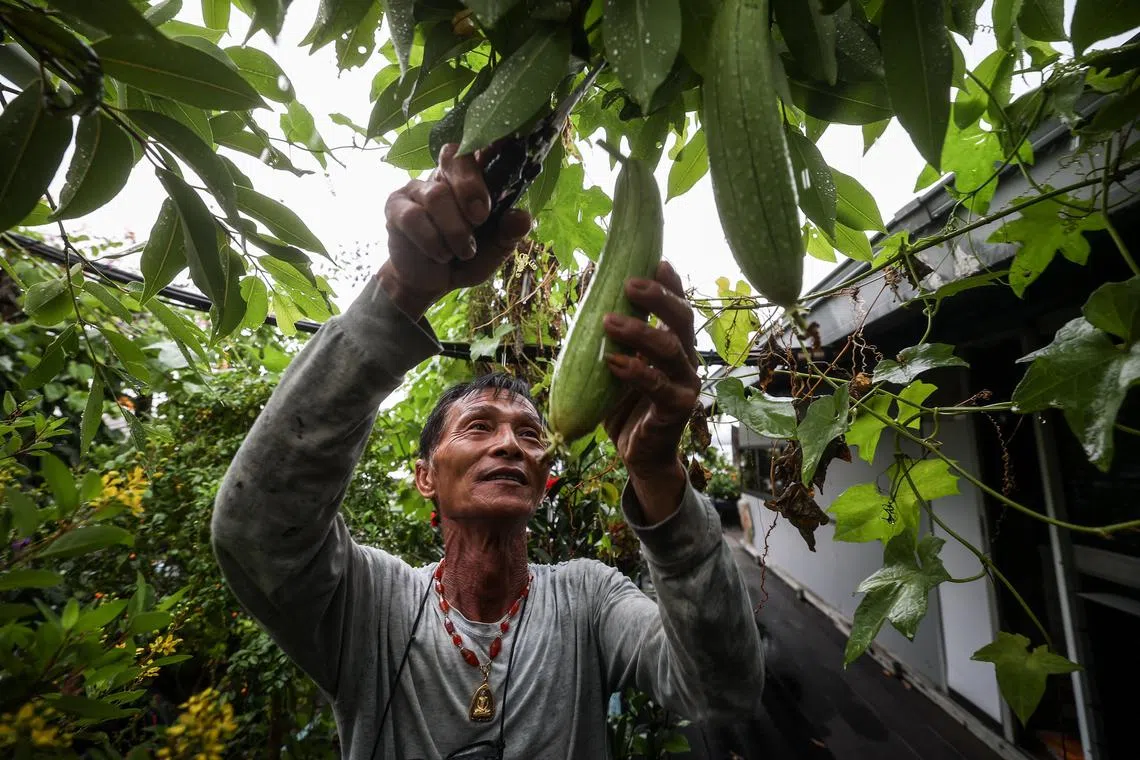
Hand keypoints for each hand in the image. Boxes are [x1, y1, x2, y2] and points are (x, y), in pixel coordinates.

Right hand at [378, 143, 531, 318]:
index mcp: (473, 179)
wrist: (432, 283)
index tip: (508, 142)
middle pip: (455, 157)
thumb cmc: (466, 258)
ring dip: (454, 230)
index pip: (481, 148)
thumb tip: (522, 217)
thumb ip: (509, 233)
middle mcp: (444, 176)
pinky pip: (413, 217)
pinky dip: (432, 241)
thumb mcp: (496, 250)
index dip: (492, 140)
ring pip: (437, 195)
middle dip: (470, 186)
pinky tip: (440, 254)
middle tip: (480, 217)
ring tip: (462, 252)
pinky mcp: (395, 207)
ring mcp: (417, 189)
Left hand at [602, 262, 699, 515]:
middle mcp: (686, 358)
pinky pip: (656, 385)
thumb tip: (589, 293)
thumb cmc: (625, 404)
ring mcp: (686, 384)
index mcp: (675, 343)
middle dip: (658, 297)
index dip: (670, 283)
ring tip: (608, 321)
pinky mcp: (677, 408)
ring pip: (669, 349)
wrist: (639, 453)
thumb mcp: (616, 363)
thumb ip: (612, 336)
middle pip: (681, 319)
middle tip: (630, 284)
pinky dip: (634, 371)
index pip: (677, 305)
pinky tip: (612, 361)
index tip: (655, 260)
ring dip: (639, 331)